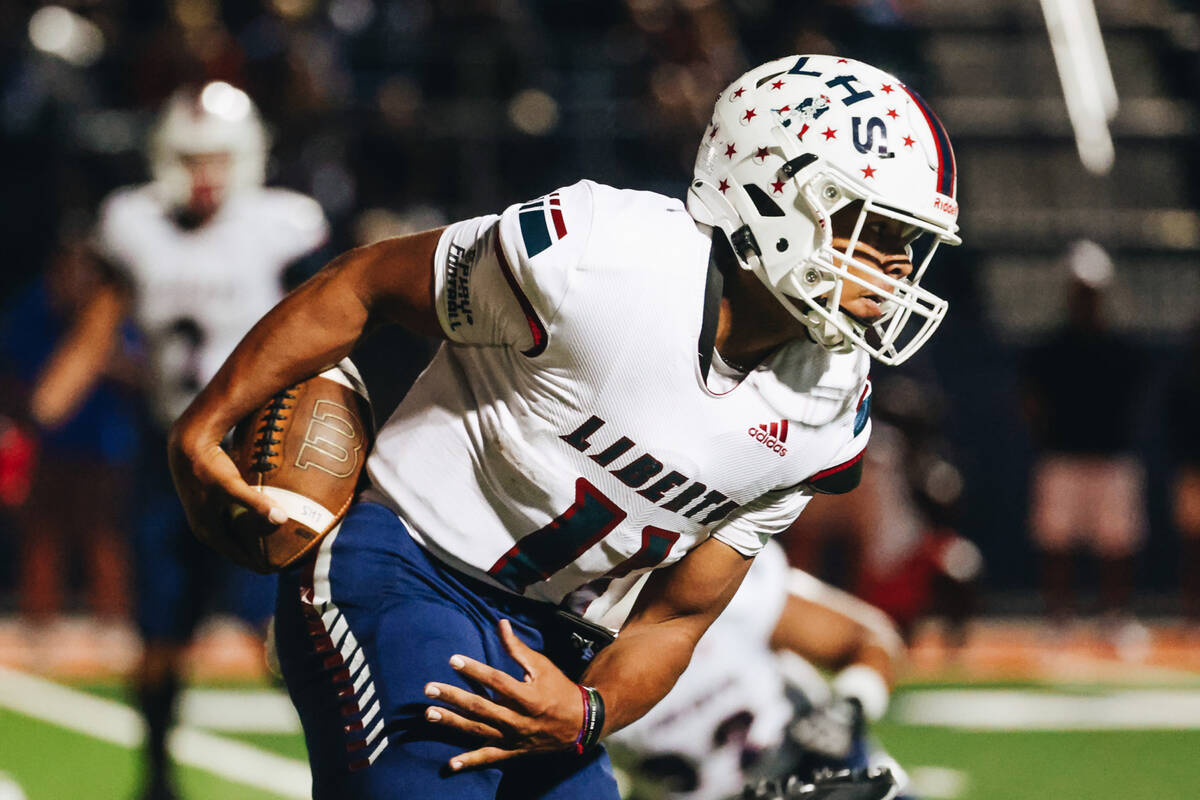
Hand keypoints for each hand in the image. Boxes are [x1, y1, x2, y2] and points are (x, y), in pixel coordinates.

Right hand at [166, 414, 286, 567]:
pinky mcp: (212, 502)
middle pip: (237, 548)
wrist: (188, 445)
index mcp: (208, 531)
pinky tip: (266, 516)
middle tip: (284, 557)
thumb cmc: (208, 467)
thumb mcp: (232, 486)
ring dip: (254, 538)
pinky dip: (250, 522)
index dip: (258, 563)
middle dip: (258, 554)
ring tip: (278, 541)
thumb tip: (282, 519)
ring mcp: (208, 515)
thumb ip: (256, 503)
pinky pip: (235, 519)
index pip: (238, 556)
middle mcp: (206, 527)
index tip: (279, 568)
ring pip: (236, 534)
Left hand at [423, 619, 585, 770]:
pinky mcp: (512, 752)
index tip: (453, 660)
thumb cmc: (559, 689)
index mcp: (528, 696)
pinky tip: (450, 764)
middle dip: (452, 697)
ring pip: (479, 731)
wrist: (579, 724)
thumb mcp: (542, 666)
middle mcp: (519, 720)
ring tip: (429, 714)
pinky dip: (470, 762)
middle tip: (429, 688)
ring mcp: (514, 738)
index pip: (496, 681)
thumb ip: (517, 648)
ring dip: (452, 723)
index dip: (474, 670)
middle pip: (480, 707)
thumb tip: (500, 624)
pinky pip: (488, 758)